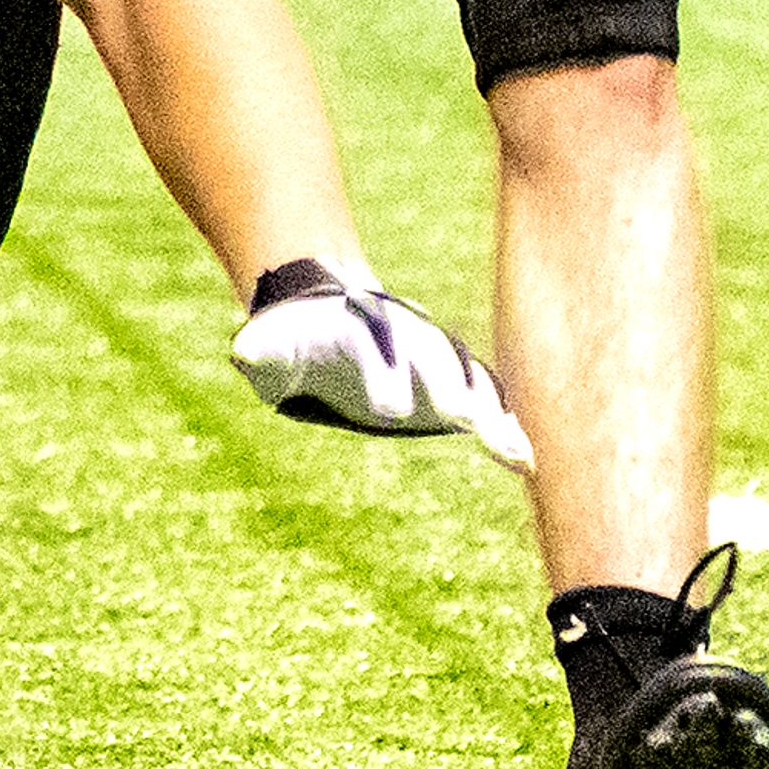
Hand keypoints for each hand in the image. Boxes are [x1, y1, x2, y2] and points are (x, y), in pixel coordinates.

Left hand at [231, 262, 533, 473]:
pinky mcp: (449, 386)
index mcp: (358, 336)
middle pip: (428, 360)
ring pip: (465, 378)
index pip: (372, 355)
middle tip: (465, 415)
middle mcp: (404, 344)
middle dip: (444, 384)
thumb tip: (243, 351)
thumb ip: (261, 350)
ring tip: (513, 447)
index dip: (380, 375)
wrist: (332, 309)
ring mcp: (432, 361)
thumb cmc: (299, 336)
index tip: (387, 404)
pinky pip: (481, 404)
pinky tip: (524, 459)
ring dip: (487, 408)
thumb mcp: (270, 345)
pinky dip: (502, 427)